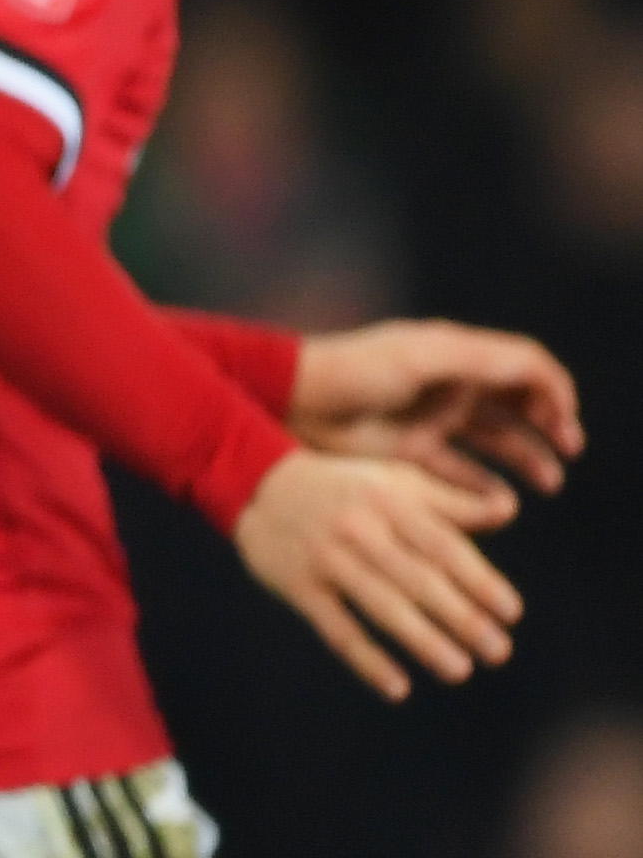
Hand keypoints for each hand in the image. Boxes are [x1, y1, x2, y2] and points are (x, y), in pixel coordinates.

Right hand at [232, 448, 523, 700]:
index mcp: (388, 502)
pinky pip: (336, 628)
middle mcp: (359, 530)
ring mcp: (325, 559)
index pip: (443, 546)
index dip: (480, 580)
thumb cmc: (341, 487)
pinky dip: (367, 659)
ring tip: (460, 670)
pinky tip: (397, 688)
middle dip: (462, 618)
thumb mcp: (392, 481)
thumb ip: (449, 501)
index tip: (510, 612)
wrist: (256, 484)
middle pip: (418, 580)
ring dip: (423, 642)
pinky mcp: (298, 587)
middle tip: (498, 652)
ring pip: (381, 606)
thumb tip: (508, 510)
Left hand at [291, 318, 582, 505]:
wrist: (290, 401)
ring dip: (527, 458)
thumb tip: (540, 373)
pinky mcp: (409, 453)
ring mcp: (431, 419)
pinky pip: (459, 473)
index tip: (565, 420)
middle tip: (568, 449)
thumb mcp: (423, 357)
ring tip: (548, 481)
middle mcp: (449, 385)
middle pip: (518, 404)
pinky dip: (485, 488)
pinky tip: (503, 503)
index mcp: (456, 354)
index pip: (524, 366)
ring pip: (496, 440)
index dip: (553, 390)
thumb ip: (482, 361)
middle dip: (549, 425)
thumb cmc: (355, 369)